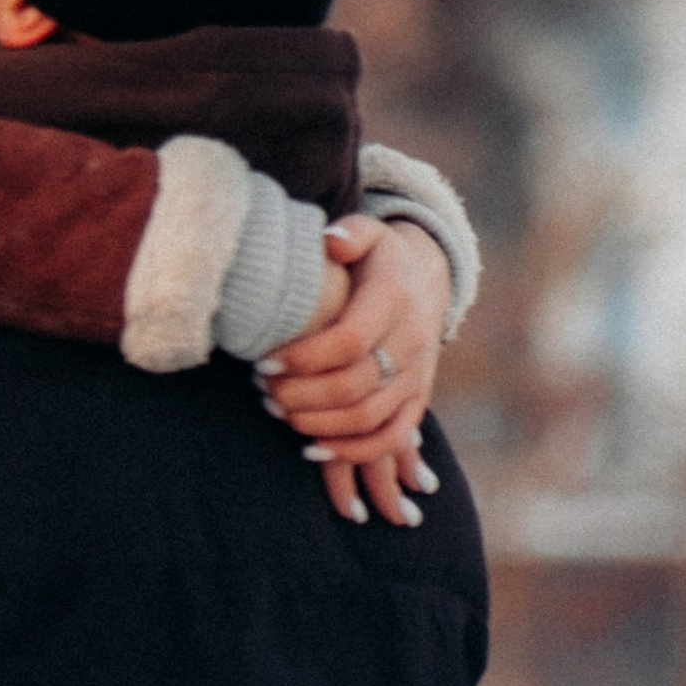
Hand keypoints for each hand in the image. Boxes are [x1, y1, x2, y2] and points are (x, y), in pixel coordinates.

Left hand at [256, 217, 445, 529]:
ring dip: (316, 422)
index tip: (263, 360)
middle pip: (353, 386)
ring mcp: (417, 375)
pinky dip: (352, 451)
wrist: (423, 282)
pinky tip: (312, 448)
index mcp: (394, 299)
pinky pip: (391, 438)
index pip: (348, 341)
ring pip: (367, 417)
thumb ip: (349, 234)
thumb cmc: (376, 261)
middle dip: (299, 394)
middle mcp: (412, 341)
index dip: (302, 358)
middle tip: (263, 389)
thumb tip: (331, 243)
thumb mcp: (366, 235)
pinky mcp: (417, 401)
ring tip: (278, 410)